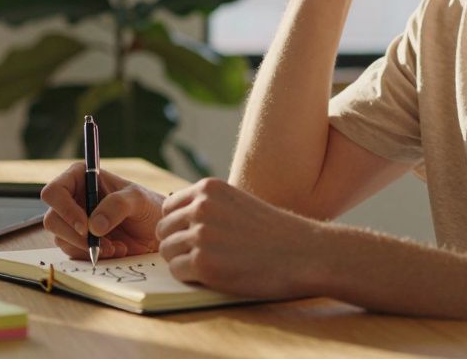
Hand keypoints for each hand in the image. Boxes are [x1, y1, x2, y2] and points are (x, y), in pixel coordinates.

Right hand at [39, 162, 163, 259]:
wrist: (155, 230)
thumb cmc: (147, 206)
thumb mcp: (138, 200)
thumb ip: (117, 205)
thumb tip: (93, 226)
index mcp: (80, 178)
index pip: (54, 192)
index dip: (65, 210)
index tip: (86, 227)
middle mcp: (71, 199)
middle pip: (52, 220)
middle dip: (76, 236)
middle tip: (103, 244)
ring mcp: (73, 222)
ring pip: (61, 239)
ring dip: (88, 248)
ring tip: (116, 246)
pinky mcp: (78, 241)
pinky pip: (74, 253)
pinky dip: (93, 255)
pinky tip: (115, 250)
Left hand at [156, 178, 322, 298]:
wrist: (303, 253)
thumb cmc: (273, 233)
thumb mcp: (237, 203)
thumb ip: (208, 207)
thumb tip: (176, 222)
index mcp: (208, 188)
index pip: (168, 207)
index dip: (178, 226)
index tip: (194, 238)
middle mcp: (200, 207)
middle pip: (163, 230)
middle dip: (177, 245)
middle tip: (203, 256)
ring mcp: (200, 235)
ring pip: (167, 252)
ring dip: (183, 262)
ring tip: (212, 265)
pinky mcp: (203, 263)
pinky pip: (177, 272)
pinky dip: (191, 277)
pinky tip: (215, 275)